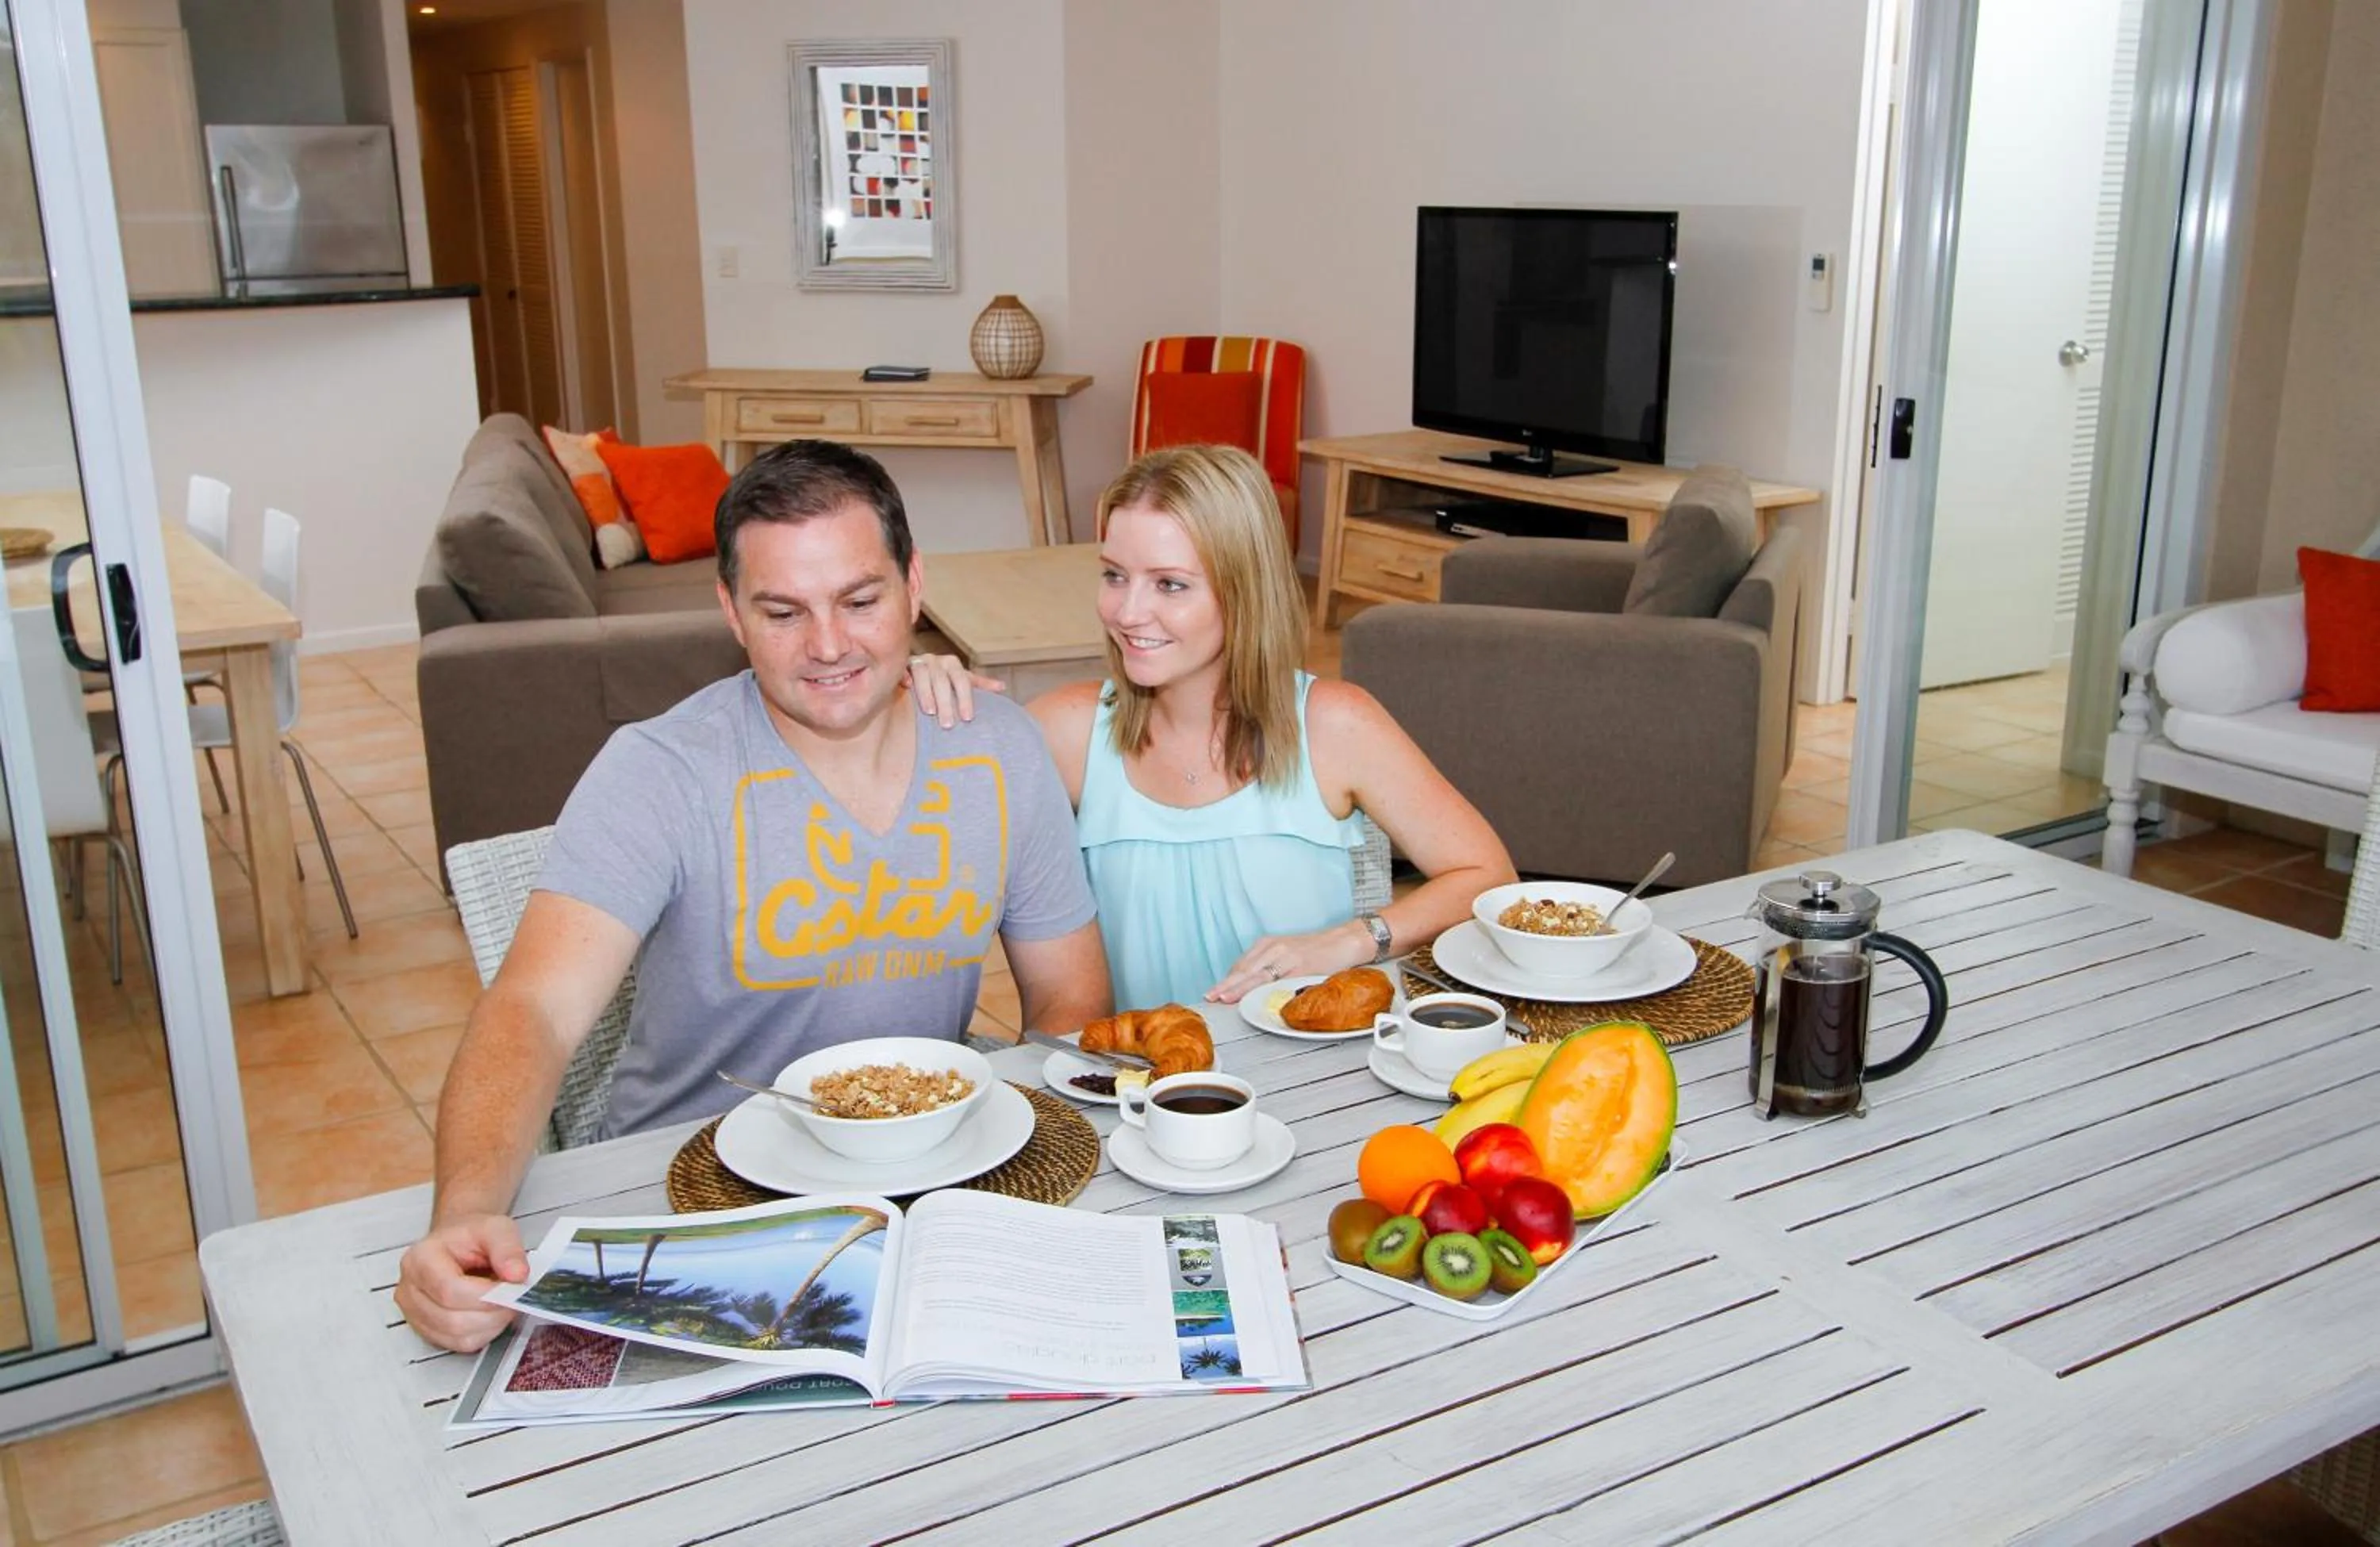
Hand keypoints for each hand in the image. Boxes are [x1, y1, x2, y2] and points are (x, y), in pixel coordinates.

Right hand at [394, 1213, 529, 1352]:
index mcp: (421, 1259)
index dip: (486, 1296)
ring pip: (456, 1337)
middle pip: (452, 1319)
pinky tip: (490, 1315)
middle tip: (513, 1298)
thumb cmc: (471, 1236)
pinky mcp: (426, 1329)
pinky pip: (458, 1344)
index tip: (511, 1289)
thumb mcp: (496, 1228)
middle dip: (492, 1313)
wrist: (458, 1243)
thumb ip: (508, 1249)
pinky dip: (482, 1334)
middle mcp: (410, 1289)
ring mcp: (415, 1313)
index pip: (449, 1290)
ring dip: (489, 1325)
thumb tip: (517, 1274)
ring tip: (502, 1304)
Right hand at [905, 652, 1005, 727]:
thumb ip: (979, 684)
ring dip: (926, 693)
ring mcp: (917, 661)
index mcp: (952, 664)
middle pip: (942, 680)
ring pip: (923, 674)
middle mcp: (935, 661)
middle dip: (946, 703)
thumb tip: (1002, 687)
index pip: (962, 681)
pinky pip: (901, 669)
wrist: (916, 670)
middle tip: (948, 725)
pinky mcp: (900, 666)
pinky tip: (905, 686)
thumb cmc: (943, 680)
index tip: (968, 718)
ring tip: (929, 712)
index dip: (965, 699)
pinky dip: (904, 676)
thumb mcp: (961, 681)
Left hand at [1207, 921, 1372, 1004]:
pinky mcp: (1302, 967)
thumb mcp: (1287, 952)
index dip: (1227, 980)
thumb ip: (1269, 965)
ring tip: (1225, 999)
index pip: (1242, 965)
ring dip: (1240, 989)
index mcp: (1269, 943)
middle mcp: (1275, 948)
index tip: (1213, 992)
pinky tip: (1254, 998)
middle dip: (1227, 986)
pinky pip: (1280, 981)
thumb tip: (1249, 985)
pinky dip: (1265, 990)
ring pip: (1258, 976)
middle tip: (1211, 997)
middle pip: (1245, 970)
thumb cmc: (1317, 949)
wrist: (1345, 940)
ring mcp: (1288, 957)